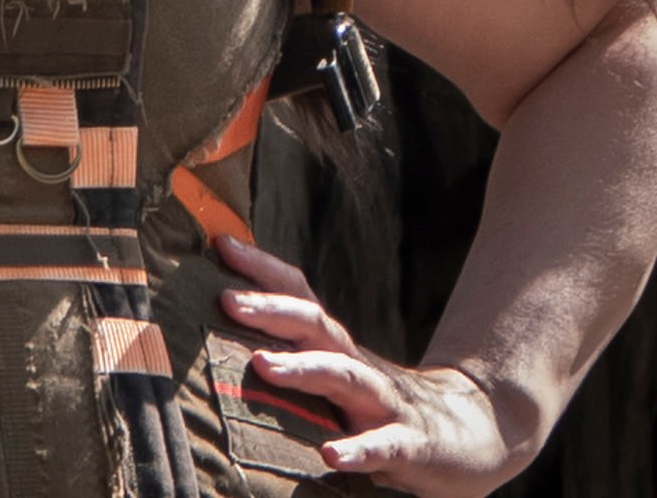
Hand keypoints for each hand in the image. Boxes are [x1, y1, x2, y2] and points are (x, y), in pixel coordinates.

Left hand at [215, 235, 534, 495]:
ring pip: (344, 376)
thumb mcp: (339, 373)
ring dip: (303, 368)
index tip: (220, 241)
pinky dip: (357, 449)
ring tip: (263, 366)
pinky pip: (383, 446)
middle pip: (315, 325)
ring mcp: (386, 403)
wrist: (476, 433)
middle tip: (227, 300)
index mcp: (338, 347)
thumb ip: (297, 355)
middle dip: (271, 309)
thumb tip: (231, 327)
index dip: (262, 268)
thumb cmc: (386, 403)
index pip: (299, 295)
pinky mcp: (412, 445)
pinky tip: (330, 455)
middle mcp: (358, 365)